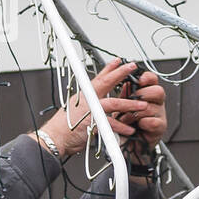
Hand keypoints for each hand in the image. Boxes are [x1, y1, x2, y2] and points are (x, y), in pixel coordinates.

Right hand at [30, 59, 164, 161]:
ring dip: (129, 104)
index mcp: (84, 95)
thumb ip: (89, 103)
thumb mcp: (76, 108)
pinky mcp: (92, 124)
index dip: (109, 68)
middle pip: (106, 82)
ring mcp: (90, 111)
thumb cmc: (64, 126)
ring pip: (113, 103)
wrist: (55, 138)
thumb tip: (97, 99)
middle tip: (132, 67)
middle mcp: (87, 99)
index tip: (119, 61)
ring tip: (142, 105)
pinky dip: (121, 127)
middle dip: (121, 74)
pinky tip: (130, 128)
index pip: (98, 77)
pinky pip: (110, 124)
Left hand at [120, 65, 167, 158]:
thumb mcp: (122, 105)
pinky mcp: (160, 127)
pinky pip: (153, 121)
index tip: (139, 79)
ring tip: (127, 118)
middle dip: (143, 95)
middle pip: (158, 91)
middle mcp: (155, 102)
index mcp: (147, 93)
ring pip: (152, 107)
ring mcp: (159, 114)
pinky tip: (137, 126)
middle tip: (133, 100)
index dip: (146, 78)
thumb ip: (125, 93)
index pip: (152, 79)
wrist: (129, 144)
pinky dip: (143, 123)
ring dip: (136, 113)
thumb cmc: (126, 124)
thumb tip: (123, 82)